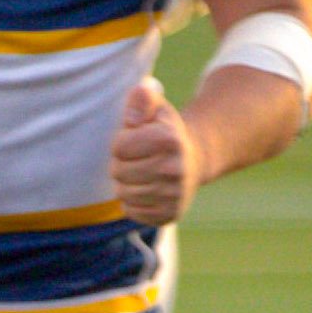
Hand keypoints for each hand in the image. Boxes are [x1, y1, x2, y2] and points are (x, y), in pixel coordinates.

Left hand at [109, 80, 200, 225]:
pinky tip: (147, 189)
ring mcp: (174, 194)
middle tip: (138, 158)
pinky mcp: (169, 214)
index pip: (118, 147)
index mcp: (170, 140)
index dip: (122, 142)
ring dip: (126, 183)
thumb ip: (142, 98)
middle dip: (121, 163)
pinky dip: (133, 202)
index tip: (136, 139)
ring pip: (123, 194)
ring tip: (141, 173)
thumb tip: (138, 99)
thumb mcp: (156, 109)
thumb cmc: (164, 131)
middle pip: (118, 172)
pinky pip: (132, 211)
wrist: (193, 160)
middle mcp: (174, 169)